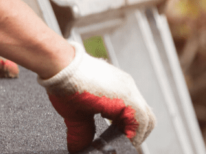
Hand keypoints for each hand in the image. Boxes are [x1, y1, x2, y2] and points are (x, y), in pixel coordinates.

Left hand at [38, 42, 154, 151]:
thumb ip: (82, 135)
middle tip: (123, 141)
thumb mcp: (75, 117)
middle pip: (147, 117)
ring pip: (139, 105)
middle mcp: (129, 89)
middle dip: (137, 132)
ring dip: (131, 119)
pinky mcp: (117, 76)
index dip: (133, 140)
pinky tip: (108, 114)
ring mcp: (124, 81)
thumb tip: (80, 148)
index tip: (123, 146)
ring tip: (115, 130)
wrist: (58, 60)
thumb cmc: (67, 86)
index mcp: (124, 100)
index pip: (141, 126)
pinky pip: (130, 95)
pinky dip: (125, 108)